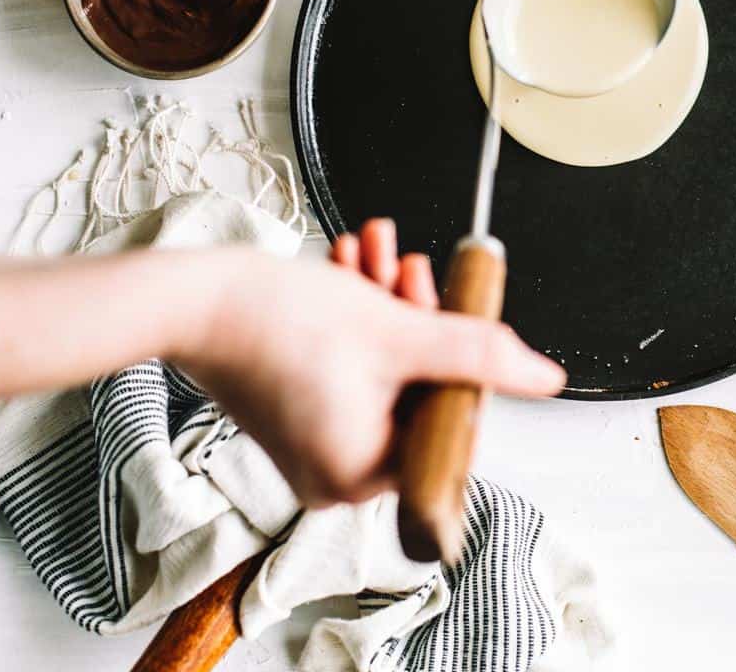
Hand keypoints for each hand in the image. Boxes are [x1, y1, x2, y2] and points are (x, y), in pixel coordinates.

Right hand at [178, 219, 563, 505]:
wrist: (192, 298)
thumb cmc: (273, 322)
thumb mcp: (399, 333)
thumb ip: (479, 355)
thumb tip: (544, 378)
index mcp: (362, 476)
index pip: (447, 425)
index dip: (461, 366)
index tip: (459, 317)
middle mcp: (335, 473)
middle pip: (416, 392)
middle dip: (418, 321)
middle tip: (413, 273)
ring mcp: (313, 444)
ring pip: (384, 369)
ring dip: (387, 307)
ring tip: (376, 258)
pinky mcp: (296, 410)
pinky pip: (350, 367)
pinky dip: (357, 321)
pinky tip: (353, 271)